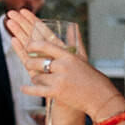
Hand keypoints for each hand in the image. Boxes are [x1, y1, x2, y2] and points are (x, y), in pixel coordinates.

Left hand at [5, 11, 124, 119]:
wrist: (101, 98)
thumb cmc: (93, 78)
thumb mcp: (83, 58)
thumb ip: (74, 43)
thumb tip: (71, 26)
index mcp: (68, 56)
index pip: (44, 45)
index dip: (32, 45)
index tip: (28, 46)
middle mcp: (62, 66)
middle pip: (36, 62)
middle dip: (29, 63)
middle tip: (28, 64)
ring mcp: (59, 80)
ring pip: (36, 77)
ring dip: (35, 78)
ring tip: (37, 79)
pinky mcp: (56, 92)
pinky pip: (36, 90)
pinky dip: (28, 89)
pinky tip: (23, 88)